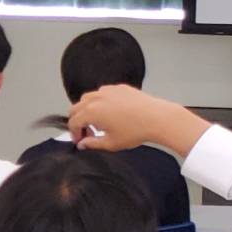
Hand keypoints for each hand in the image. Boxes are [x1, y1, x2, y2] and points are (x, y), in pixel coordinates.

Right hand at [69, 85, 211, 157]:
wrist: (158, 118)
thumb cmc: (135, 131)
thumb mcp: (111, 143)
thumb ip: (92, 143)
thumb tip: (83, 144)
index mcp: (91, 112)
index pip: (73, 122)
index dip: (74, 133)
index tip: (80, 141)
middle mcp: (97, 98)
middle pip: (77, 107)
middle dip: (78, 120)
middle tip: (88, 132)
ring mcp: (109, 90)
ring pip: (89, 97)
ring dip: (88, 109)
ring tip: (99, 122)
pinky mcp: (121, 87)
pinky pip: (104, 92)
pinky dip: (101, 101)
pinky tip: (111, 111)